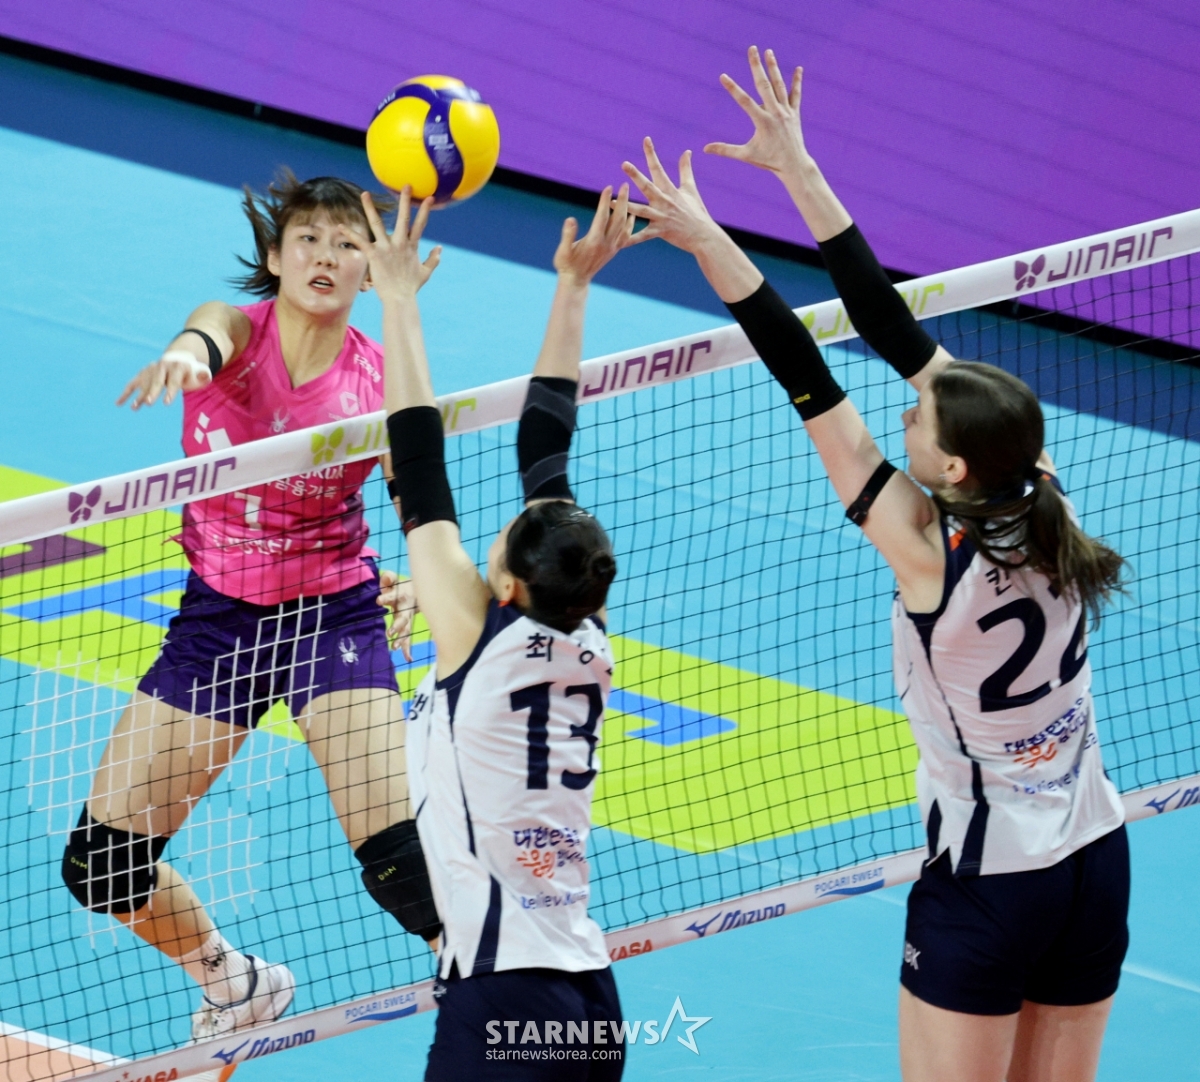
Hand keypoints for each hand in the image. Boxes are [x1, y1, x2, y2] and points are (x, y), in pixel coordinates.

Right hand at [116, 349, 210, 408]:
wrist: (178, 360)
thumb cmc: (190, 373)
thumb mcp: (200, 373)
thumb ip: (203, 376)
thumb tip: (205, 376)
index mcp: (178, 367)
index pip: (174, 380)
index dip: (170, 391)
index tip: (167, 403)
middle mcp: (162, 366)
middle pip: (157, 380)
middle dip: (153, 391)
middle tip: (149, 403)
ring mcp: (151, 370)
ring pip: (144, 383)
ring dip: (139, 395)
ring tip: (135, 408)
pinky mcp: (143, 375)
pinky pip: (133, 384)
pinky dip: (126, 393)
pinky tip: (119, 403)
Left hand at [358, 188, 442, 302]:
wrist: (400, 299)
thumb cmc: (411, 287)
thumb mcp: (425, 272)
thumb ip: (433, 259)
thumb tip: (440, 248)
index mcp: (411, 246)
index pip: (420, 224)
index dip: (424, 210)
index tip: (428, 197)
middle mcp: (400, 243)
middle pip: (403, 218)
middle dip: (405, 200)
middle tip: (405, 185)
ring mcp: (386, 248)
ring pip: (377, 224)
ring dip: (370, 208)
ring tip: (364, 194)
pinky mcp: (374, 255)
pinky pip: (360, 241)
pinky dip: (350, 233)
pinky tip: (341, 226)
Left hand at [377, 568, 417, 661]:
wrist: (418, 594)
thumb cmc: (400, 587)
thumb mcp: (394, 580)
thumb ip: (388, 578)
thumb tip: (385, 578)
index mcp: (401, 596)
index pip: (393, 596)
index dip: (386, 598)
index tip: (378, 600)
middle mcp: (406, 610)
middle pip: (403, 619)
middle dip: (397, 626)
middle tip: (389, 633)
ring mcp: (407, 620)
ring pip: (406, 631)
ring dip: (401, 640)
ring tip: (394, 648)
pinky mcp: (407, 627)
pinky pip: (408, 639)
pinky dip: (408, 649)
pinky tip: (408, 659)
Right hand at [553, 184, 635, 284]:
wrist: (576, 281)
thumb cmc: (566, 265)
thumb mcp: (562, 252)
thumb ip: (567, 236)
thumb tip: (570, 220)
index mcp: (594, 241)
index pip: (602, 217)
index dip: (605, 201)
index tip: (608, 187)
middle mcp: (606, 244)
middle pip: (618, 218)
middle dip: (623, 200)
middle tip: (625, 185)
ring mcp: (612, 248)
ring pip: (624, 226)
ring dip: (627, 208)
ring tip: (628, 193)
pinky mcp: (614, 251)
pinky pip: (626, 236)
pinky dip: (630, 224)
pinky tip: (632, 215)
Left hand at [621, 139, 723, 253]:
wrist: (704, 236)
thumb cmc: (697, 212)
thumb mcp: (691, 189)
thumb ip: (685, 170)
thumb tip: (687, 151)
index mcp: (670, 190)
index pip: (659, 168)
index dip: (652, 153)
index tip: (646, 139)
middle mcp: (664, 201)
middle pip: (648, 186)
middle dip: (636, 175)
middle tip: (624, 164)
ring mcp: (662, 216)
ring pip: (641, 210)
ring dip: (626, 206)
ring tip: (611, 202)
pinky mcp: (660, 231)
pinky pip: (643, 235)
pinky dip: (632, 239)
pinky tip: (620, 241)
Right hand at [705, 46, 809, 176]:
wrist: (794, 165)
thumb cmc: (768, 161)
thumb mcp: (746, 155)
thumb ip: (725, 150)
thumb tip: (705, 149)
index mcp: (762, 122)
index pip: (744, 102)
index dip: (732, 88)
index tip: (722, 76)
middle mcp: (775, 113)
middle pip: (764, 85)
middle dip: (757, 66)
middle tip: (752, 49)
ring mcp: (786, 111)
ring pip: (779, 85)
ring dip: (773, 67)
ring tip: (768, 52)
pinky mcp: (795, 113)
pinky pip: (796, 94)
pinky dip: (796, 82)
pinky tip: (798, 69)